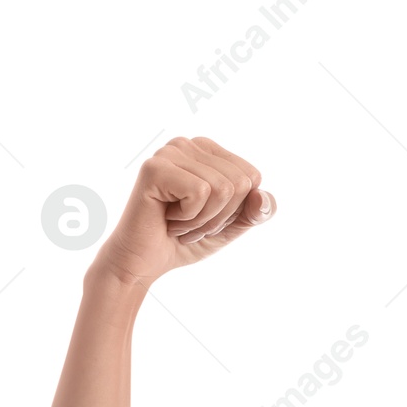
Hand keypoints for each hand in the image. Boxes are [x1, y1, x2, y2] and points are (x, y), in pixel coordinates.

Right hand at [91, 136, 275, 287]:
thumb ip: (256, 212)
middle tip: (191, 223)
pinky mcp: (155, 168)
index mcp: (208, 151)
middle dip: (221, 216)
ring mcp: (170, 152)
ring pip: (223, 189)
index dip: (236, 209)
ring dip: (203, 220)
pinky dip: (189, 218)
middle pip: (241, 182)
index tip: (207, 217)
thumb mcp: (232, 226)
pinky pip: (200, 193)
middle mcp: (188, 144)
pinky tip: (167, 218)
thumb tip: (263, 196)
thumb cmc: (185, 240)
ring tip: (178, 222)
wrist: (144, 262)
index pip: (252, 176)